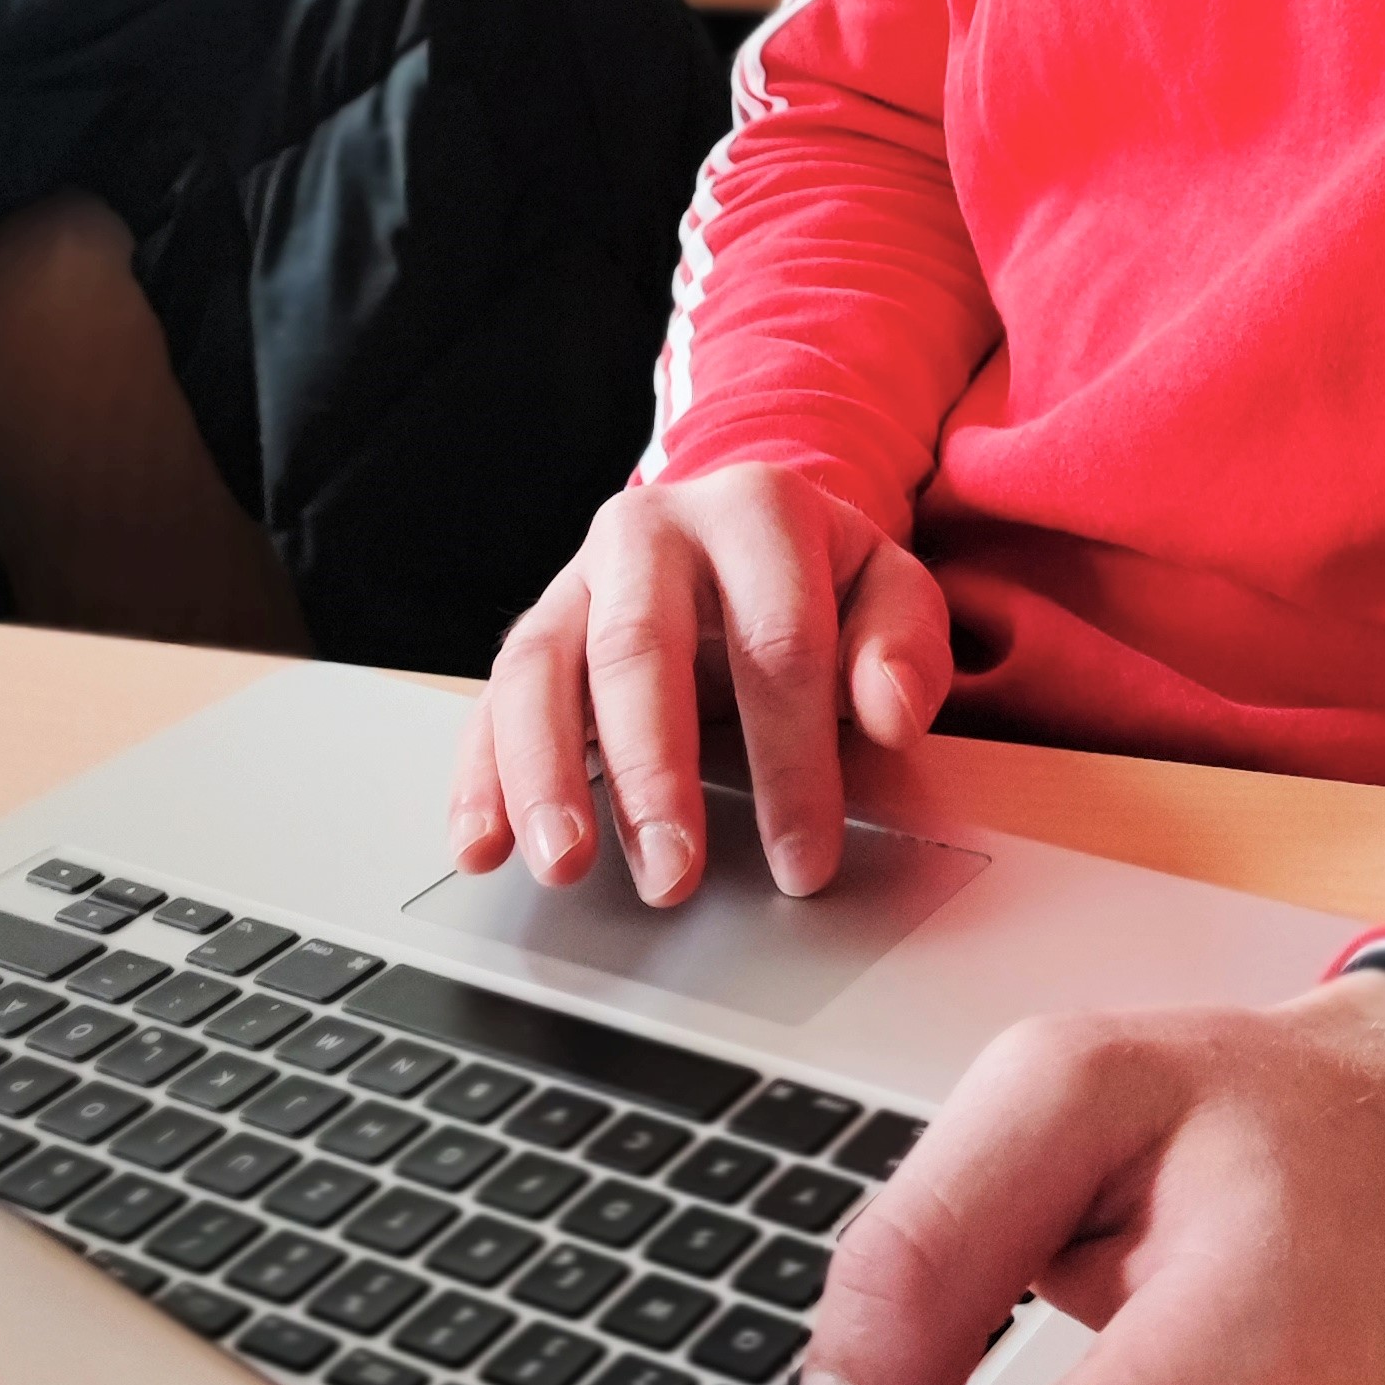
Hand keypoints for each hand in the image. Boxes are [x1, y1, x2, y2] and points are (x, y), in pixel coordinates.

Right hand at [448, 461, 949, 903]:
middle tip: (673, 875)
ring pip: (541, 669)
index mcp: (756, 509)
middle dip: (653, 772)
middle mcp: (652, 530)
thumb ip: (904, 646)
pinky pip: (491, 701)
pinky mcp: (536, 628)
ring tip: (565, 864)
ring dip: (545, 776)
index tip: (803, 860)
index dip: (791, 760)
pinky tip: (484, 845)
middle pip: (639, 648)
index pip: (777, 642)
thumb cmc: (819, 577)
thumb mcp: (889, 590)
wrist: (744, 529)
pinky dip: (480, 777)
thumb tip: (892, 711)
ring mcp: (581, 578)